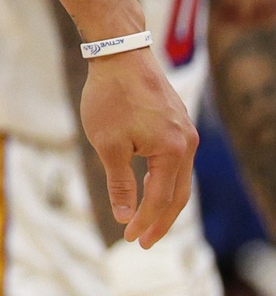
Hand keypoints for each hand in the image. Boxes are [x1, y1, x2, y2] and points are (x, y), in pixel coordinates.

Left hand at [80, 48, 197, 245]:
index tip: (131, 239)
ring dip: (165, 202)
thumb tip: (125, 215)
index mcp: (173, 152)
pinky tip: (154, 188)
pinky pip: (176, 161)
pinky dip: (165, 180)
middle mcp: (188, 144)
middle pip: (178, 194)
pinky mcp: (178, 123)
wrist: (120, 54)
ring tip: (148, 221)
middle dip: (161, 220)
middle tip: (144, 242)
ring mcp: (186, 133)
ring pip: (179, 178)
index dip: (146, 221)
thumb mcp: (108, 145)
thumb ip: (120, 183)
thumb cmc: (110, 98)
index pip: (161, 199)